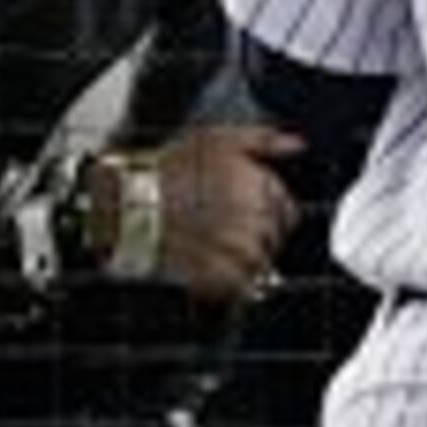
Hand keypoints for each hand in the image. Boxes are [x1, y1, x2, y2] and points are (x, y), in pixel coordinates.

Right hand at [96, 124, 302, 301]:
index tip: (241, 211)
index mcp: (262, 188)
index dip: (267, 213)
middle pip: (273, 240)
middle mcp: (257, 221)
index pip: (288, 213)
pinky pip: (241, 288)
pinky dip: (229, 281)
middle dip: (253, 234)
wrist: (130, 204)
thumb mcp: (217, 138)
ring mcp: (240, 254)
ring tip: (209, 244)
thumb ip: (263, 139)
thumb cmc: (170, 169)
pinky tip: (205, 262)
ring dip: (240, 258)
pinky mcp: (222, 279)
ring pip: (260, 265)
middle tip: (218, 226)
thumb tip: (296, 145)